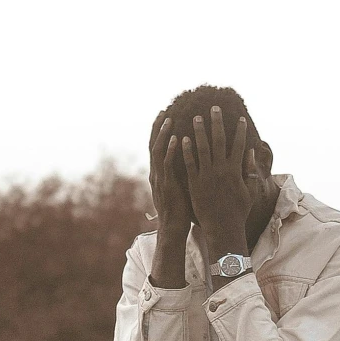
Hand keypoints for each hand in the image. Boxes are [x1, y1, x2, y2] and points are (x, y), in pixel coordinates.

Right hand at [148, 107, 193, 287]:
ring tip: (170, 119)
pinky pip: (167, 164)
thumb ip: (177, 175)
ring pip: (158, 150)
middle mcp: (156, 173)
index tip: (165, 117)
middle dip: (158, 127)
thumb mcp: (176, 189)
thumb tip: (186, 163)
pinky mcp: (167, 185)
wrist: (173, 229)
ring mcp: (160, 179)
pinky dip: (171, 150)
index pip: (156, 148)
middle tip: (164, 111)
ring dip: (164, 134)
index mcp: (158, 173)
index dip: (159, 132)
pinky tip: (178, 138)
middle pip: (153, 144)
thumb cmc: (179, 210)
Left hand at [182, 105, 256, 259]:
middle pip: (219, 141)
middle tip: (214, 108)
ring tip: (196, 117)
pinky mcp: (195, 183)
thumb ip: (250, 171)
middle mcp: (221, 170)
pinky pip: (190, 163)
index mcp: (236, 171)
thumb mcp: (250, 192)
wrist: (222, 228)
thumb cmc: (238, 211)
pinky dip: (187, 150)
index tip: (240, 118)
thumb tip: (251, 152)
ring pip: (203, 148)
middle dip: (217, 123)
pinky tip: (183, 138)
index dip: (240, 131)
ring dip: (200, 131)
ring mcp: (207, 176)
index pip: (239, 145)